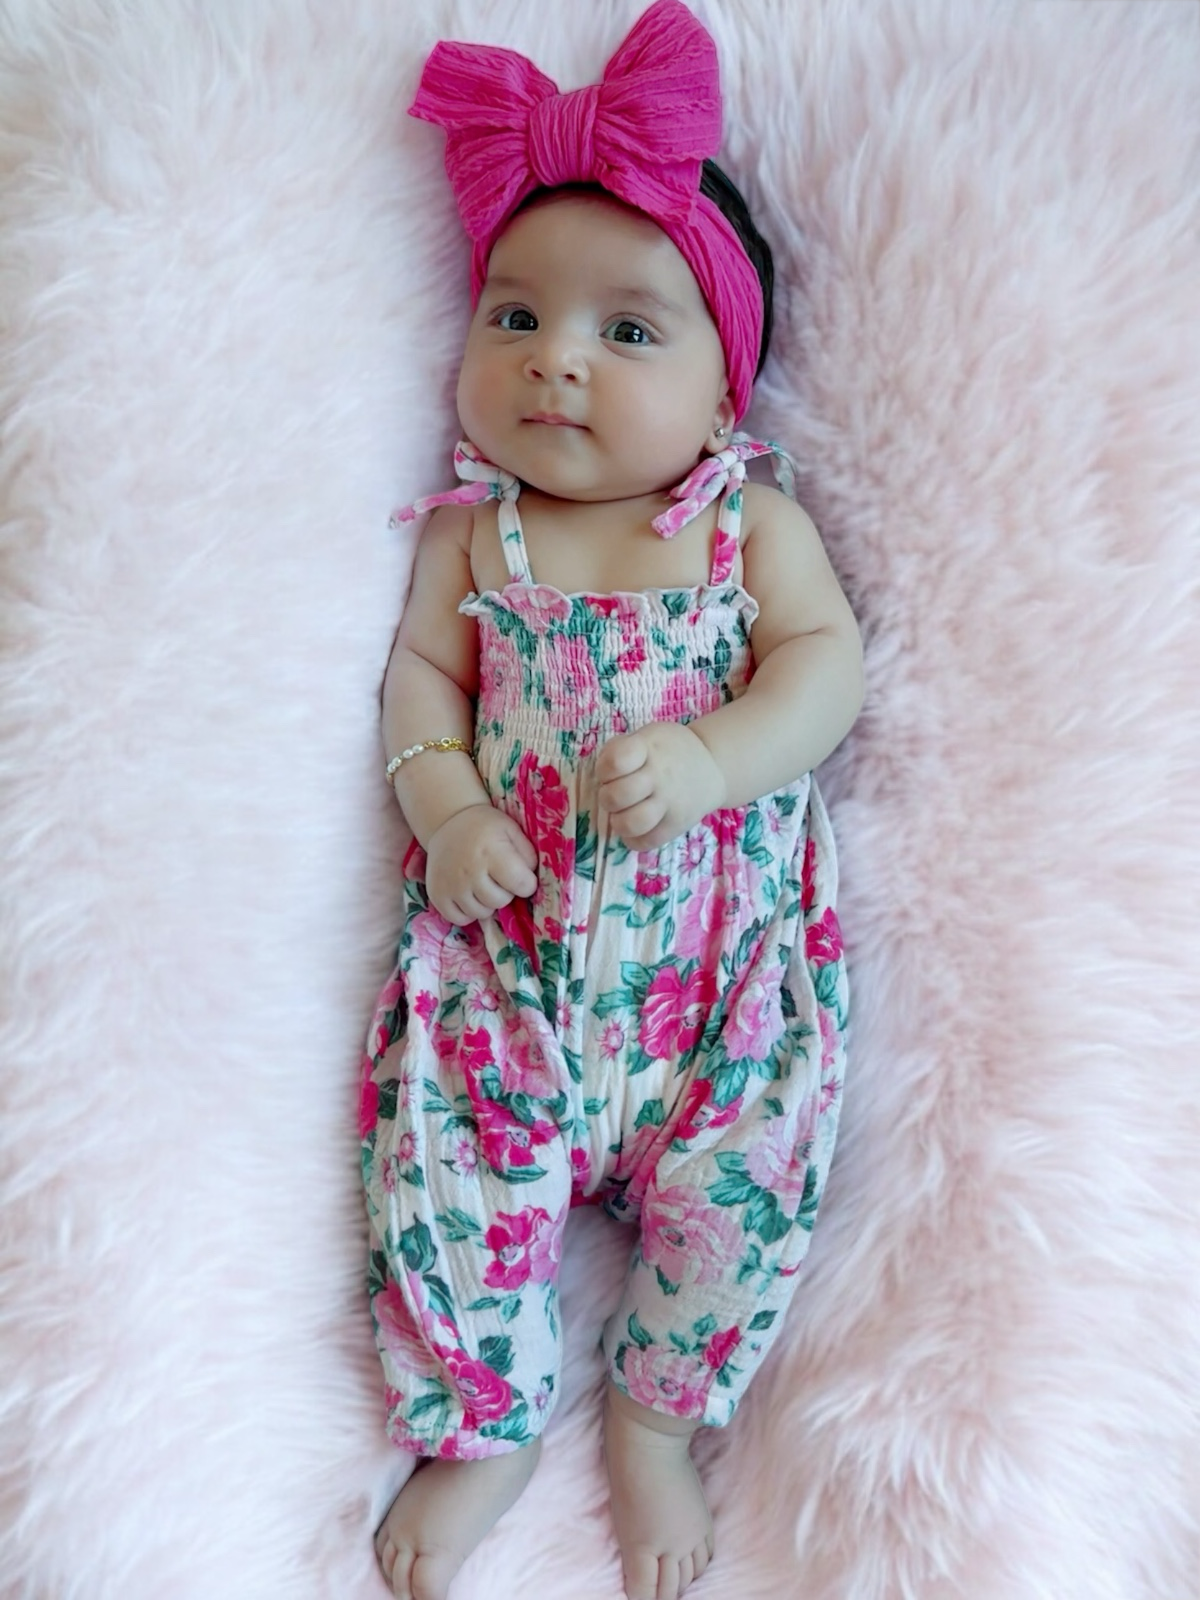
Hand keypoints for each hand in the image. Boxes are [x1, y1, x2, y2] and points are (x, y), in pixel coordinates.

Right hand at [425, 804, 538, 924]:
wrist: (448, 821)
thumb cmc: (485, 827)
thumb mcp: (512, 830)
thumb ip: (527, 855)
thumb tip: (531, 881)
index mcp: (491, 853)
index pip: (521, 885)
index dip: (527, 883)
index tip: (522, 876)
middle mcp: (469, 872)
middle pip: (500, 901)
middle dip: (506, 893)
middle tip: (499, 878)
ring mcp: (451, 885)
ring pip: (481, 913)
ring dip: (487, 903)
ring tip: (483, 884)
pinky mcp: (437, 895)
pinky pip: (460, 919)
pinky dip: (468, 912)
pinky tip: (470, 895)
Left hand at [596, 723, 725, 849]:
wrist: (711, 765)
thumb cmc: (667, 751)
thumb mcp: (646, 736)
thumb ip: (620, 750)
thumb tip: (602, 776)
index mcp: (648, 749)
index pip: (615, 761)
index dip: (604, 769)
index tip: (610, 771)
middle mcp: (659, 776)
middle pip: (617, 796)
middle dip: (607, 797)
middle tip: (615, 795)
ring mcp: (669, 803)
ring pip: (631, 823)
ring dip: (618, 822)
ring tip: (623, 814)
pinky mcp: (676, 825)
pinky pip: (646, 842)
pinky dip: (633, 839)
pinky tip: (635, 827)